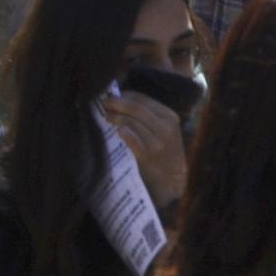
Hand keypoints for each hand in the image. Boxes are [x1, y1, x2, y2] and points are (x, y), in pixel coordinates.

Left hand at [99, 91, 190, 213]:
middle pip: (135, 108)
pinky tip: (117, 131)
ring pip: (131, 122)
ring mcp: (157, 141)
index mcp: (170, 116)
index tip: (112, 96)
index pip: (143, 99)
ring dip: (115, 117)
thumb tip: (123, 100)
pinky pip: (131, 139)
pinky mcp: (148, 155)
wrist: (173, 179)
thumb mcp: (165, 130)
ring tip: (106, 116)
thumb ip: (150, 116)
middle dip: (116, 103)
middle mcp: (166, 126)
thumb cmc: (165, 152)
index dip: (124, 96)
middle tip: (103, 102)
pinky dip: (123, 132)